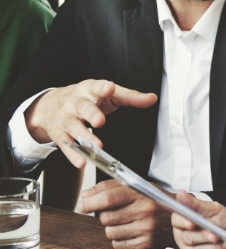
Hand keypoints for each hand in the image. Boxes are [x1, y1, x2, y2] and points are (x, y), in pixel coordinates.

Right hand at [24, 80, 156, 167]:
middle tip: (100, 121)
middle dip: (92, 114)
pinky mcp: (60, 134)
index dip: (103, 88)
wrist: (50, 104)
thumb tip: (152, 98)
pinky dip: (74, 155)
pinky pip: (66, 146)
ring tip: (97, 146)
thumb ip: (130, 96)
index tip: (109, 88)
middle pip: (83, 108)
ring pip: (74, 127)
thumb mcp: (107, 94)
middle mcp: (75, 103)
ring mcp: (66, 119)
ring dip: (85, 137)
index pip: (96, 87)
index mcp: (89, 90)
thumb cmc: (86, 97)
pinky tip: (82, 162)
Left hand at [77, 179, 173, 248]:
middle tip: (114, 211)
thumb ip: (111, 187)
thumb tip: (86, 195)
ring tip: (125, 220)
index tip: (83, 204)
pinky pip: (118, 245)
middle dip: (104, 215)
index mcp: (142, 193)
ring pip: (109, 232)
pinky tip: (129, 231)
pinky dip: (119, 239)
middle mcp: (144, 210)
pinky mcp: (145, 244)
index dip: (91, 202)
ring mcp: (145, 228)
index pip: (109, 198)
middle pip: (105, 217)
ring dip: (112, 227)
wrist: (181, 215)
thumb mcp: (138, 185)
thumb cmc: (156, 199)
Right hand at [172, 191, 225, 248]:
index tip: (192, 223)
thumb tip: (180, 194)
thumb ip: (196, 204)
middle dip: (204, 236)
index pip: (177, 221)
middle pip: (189, 238)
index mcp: (183, 221)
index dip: (183, 222)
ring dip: (216, 248)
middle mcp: (183, 238)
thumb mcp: (212, 209)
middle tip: (216, 236)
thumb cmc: (223, 219)